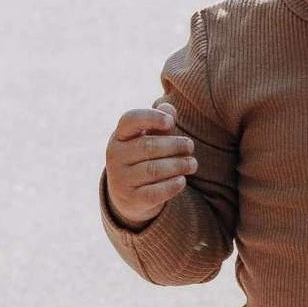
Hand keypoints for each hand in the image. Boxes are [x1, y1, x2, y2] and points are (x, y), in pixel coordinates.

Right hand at [105, 107, 196, 226]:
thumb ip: (160, 123)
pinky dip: (171, 186)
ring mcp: (121, 179)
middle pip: (148, 146)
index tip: (170, 121)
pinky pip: (155, 192)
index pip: (130, 120)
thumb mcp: (149, 138)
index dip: (151, 117)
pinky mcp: (132, 199)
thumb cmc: (143, 158)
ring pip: (154, 170)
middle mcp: (115, 156)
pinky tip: (182, 180)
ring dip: (178, 165)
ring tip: (192, 164)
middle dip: (174, 145)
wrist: (129, 195)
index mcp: (119, 136)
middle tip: (190, 146)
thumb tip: (168, 107)